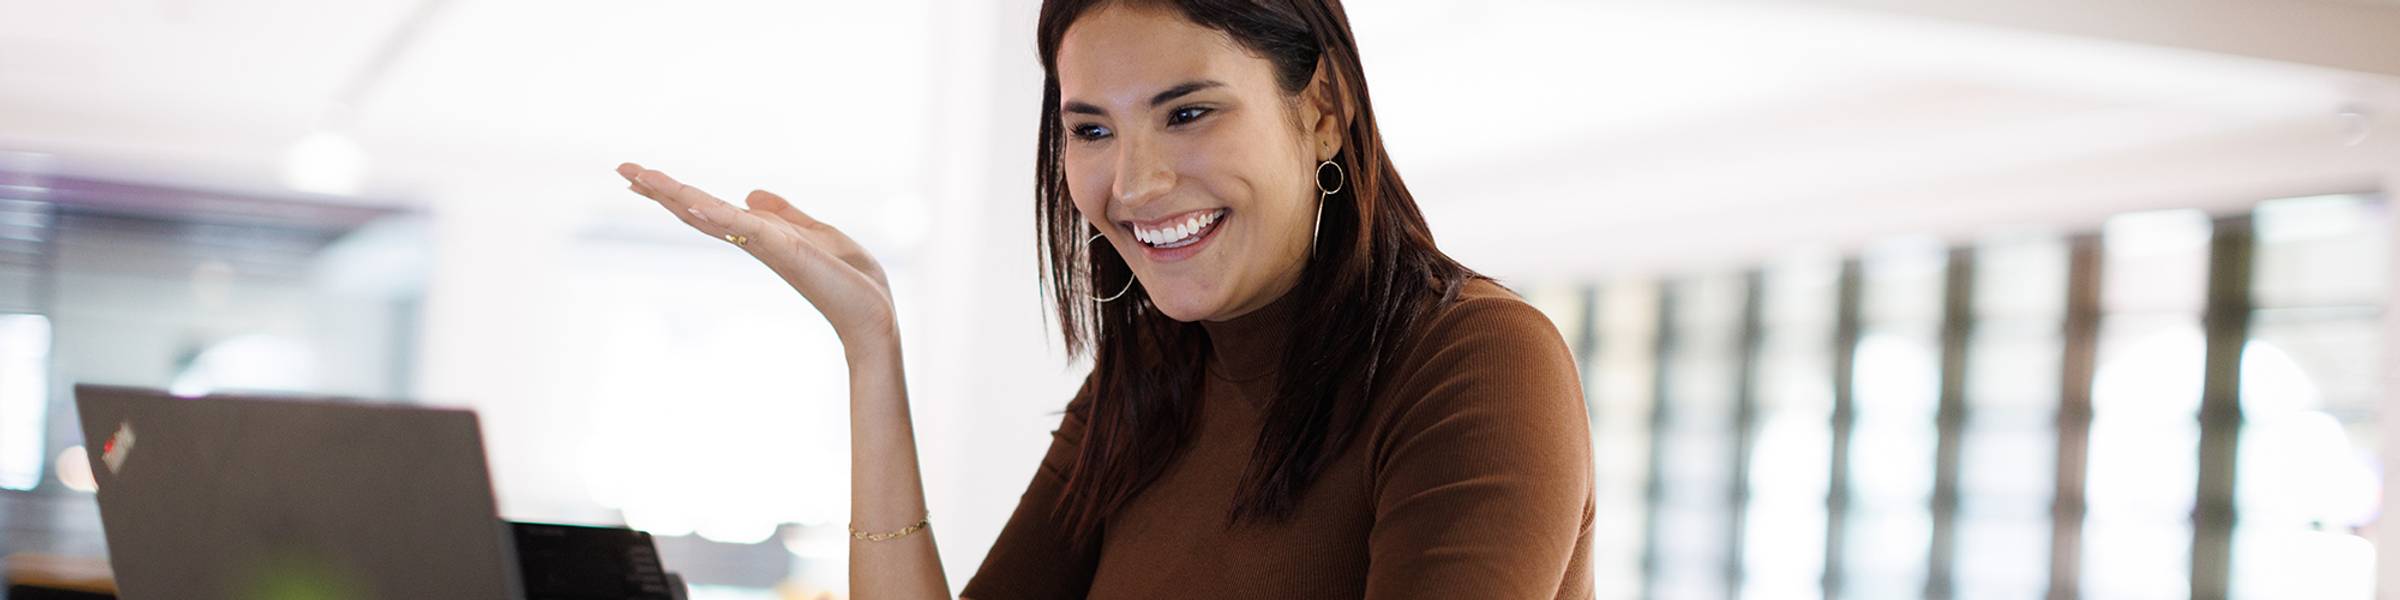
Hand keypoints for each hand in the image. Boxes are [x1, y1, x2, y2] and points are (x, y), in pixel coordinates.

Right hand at [618, 162, 896, 351]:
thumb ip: (785, 214)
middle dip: (661, 191)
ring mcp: (766, 246)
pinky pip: (744, 227)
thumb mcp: (817, 233)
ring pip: (710, 215)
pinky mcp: (784, 250)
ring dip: (675, 195)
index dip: (677, 193)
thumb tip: (751, 193)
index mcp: (761, 235)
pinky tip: (691, 202)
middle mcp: (755, 241)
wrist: (874, 314)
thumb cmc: (851, 281)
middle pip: (697, 211)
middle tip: (623, 169)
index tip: (643, 177)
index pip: (709, 209)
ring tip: (640, 176)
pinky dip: (718, 214)